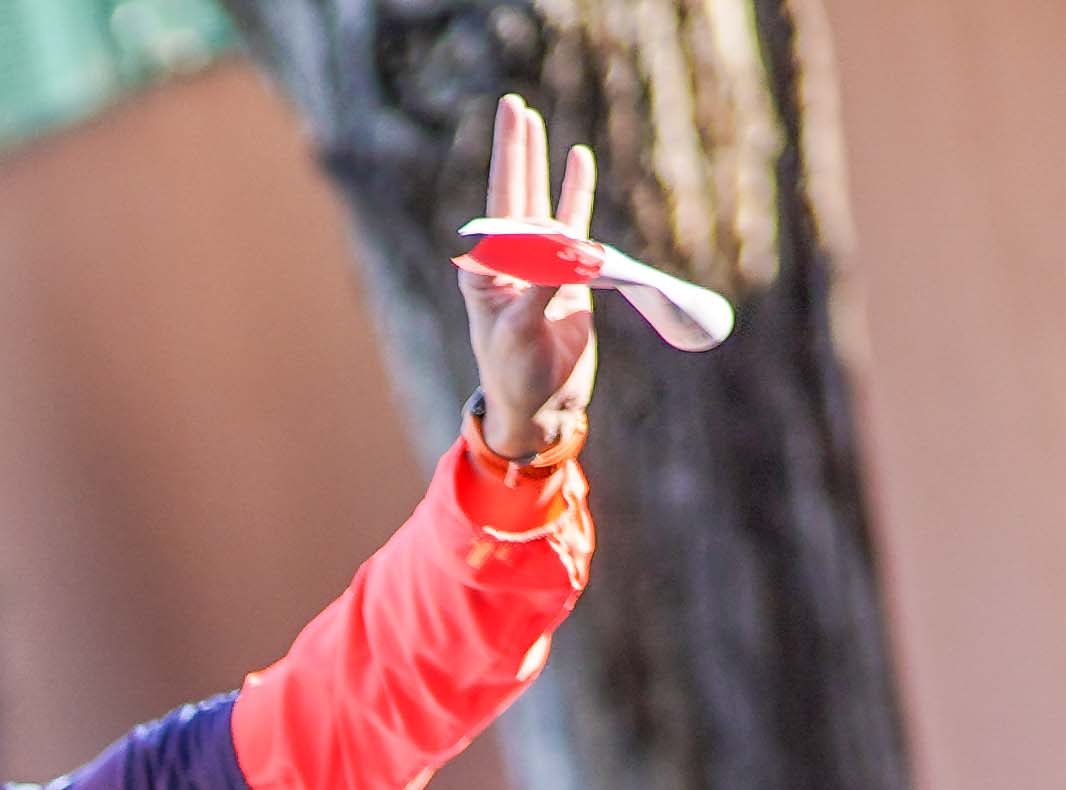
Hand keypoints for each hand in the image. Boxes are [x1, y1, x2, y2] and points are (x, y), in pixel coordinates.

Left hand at [459, 93, 603, 469]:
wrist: (542, 408)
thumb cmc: (518, 377)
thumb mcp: (521, 333)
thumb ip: (541, 285)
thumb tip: (563, 244)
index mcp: (487, 272)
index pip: (498, 206)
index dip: (506, 161)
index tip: (508, 122)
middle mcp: (509, 263)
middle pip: (514, 193)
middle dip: (514, 150)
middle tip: (511, 105)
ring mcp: (538, 268)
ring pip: (543, 204)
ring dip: (541, 165)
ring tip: (536, 121)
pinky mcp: (567, 279)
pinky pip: (573, 228)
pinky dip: (576, 195)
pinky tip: (578, 162)